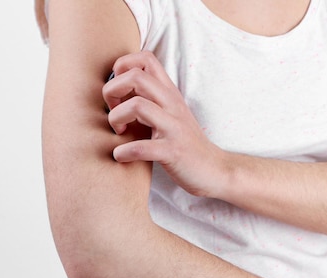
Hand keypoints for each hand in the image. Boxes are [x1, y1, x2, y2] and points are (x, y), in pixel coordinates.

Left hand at [102, 51, 226, 196]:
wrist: (215, 170)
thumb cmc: (186, 144)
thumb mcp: (171, 114)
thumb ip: (151, 100)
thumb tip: (117, 92)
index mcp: (170, 94)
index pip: (145, 58)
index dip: (122, 68)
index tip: (118, 92)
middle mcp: (172, 105)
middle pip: (136, 77)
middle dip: (111, 91)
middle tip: (113, 112)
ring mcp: (174, 128)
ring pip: (136, 106)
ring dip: (115, 118)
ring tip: (119, 132)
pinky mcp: (173, 152)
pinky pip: (141, 147)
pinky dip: (123, 152)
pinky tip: (121, 156)